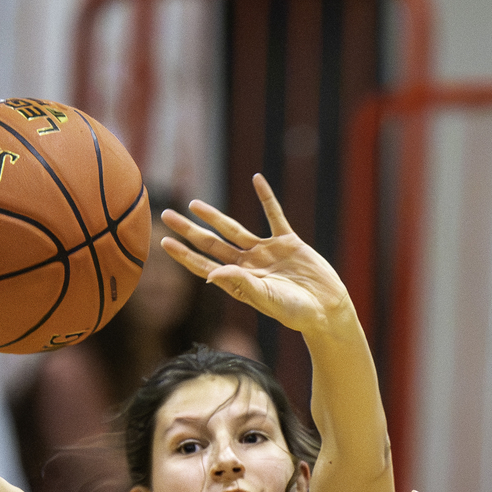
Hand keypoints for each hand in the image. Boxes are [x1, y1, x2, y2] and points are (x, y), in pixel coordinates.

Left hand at [160, 175, 351, 339]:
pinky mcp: (288, 242)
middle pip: (212, 244)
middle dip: (189, 231)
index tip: (164, 241)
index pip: (204, 265)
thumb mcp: (267, 298)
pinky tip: (257, 180)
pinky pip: (274, 215)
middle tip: (167, 215)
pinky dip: (266, 198)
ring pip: (234, 230)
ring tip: (194, 204)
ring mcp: (266, 252)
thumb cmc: (297, 312)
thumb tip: (210, 274)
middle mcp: (248, 265)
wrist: (327, 309)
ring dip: (214, 216)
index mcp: (240, 282)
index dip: (184, 254)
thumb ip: (241, 284)